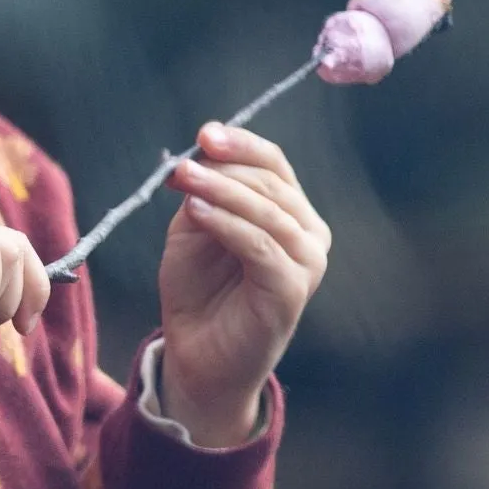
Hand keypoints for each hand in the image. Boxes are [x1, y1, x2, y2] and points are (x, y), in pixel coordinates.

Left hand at [158, 123, 330, 444]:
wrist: (198, 354)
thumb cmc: (198, 290)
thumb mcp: (193, 231)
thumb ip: (200, 194)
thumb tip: (198, 156)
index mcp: (289, 212)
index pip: (274, 164)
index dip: (240, 144)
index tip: (203, 134)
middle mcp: (308, 233)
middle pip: (271, 183)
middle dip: (223, 169)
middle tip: (181, 166)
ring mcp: (307, 263)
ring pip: (267, 211)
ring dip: (221, 191)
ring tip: (182, 181)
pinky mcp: (292, 290)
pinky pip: (261, 246)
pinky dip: (227, 224)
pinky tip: (196, 213)